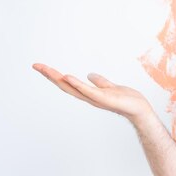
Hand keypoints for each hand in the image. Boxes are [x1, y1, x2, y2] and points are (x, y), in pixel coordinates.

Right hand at [32, 63, 153, 122]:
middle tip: (36, 65)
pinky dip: (77, 84)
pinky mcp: (104, 98)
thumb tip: (90, 75)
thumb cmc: (127, 100)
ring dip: (59, 79)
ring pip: (73, 88)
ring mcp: (95, 98)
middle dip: (50, 76)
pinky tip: (67, 76)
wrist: (139, 109)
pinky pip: (88, 91)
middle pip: (65, 86)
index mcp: (89, 93)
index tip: (42, 67)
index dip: (54, 76)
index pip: (68, 83)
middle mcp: (89, 97)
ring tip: (46, 69)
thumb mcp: (111, 87)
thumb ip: (100, 82)